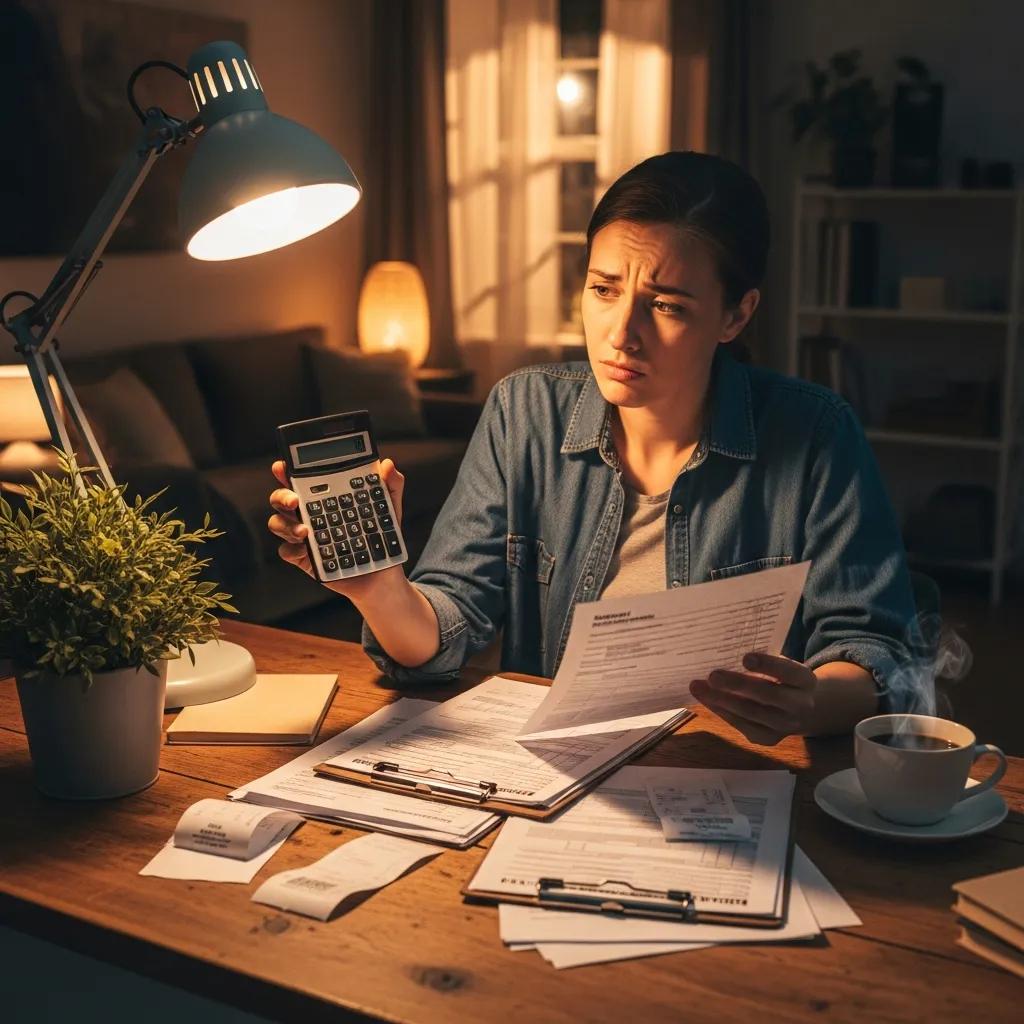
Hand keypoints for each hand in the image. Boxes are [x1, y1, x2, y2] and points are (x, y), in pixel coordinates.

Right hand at [267, 458, 405, 596]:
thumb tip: (387, 464)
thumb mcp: (388, 507)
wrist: (382, 572)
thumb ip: (390, 484)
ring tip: (305, 531)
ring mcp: (303, 535)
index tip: (282, 467)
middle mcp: (308, 513)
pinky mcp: (303, 557)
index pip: (300, 479)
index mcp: (324, 496)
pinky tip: (304, 549)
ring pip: (278, 523)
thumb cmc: (380, 535)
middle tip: (294, 500)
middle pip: (281, 498)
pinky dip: (291, 549)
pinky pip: (286, 551)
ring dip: (286, 524)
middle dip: (281, 495)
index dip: (286, 471)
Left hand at [690, 653, 816, 745]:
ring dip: (721, 700)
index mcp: (805, 680)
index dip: (768, 665)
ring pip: (750, 713)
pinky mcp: (768, 738)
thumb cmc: (781, 678)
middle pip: (767, 695)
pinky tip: (705, 699)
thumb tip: (725, 654)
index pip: (789, 671)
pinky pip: (741, 724)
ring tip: (698, 687)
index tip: (745, 657)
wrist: (797, 710)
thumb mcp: (781, 666)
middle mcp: (800, 705)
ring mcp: (785, 726)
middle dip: (738, 685)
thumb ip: (762, 662)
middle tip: (712, 675)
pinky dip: (721, 710)